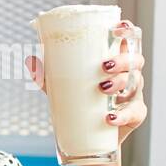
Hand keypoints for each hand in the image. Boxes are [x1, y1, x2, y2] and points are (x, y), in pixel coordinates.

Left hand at [25, 20, 146, 146]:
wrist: (87, 137)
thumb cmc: (79, 104)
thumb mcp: (60, 88)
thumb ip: (46, 75)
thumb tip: (31, 60)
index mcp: (114, 63)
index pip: (127, 41)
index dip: (127, 31)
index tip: (117, 28)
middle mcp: (127, 76)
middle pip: (135, 61)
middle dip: (123, 60)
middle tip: (103, 66)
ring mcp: (133, 95)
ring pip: (135, 83)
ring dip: (120, 83)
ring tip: (101, 88)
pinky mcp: (135, 115)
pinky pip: (135, 112)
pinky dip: (122, 115)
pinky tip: (108, 117)